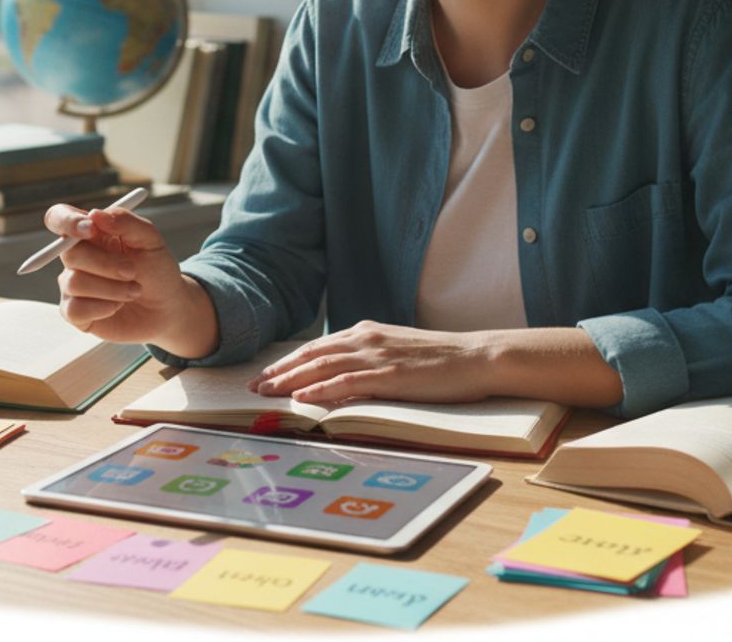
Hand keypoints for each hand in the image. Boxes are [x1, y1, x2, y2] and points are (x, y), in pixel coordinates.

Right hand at [44, 203, 214, 353]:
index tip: (91, 228)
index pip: (59, 218)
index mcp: (90, 233)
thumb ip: (126, 222)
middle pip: (68, 252)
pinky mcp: (75, 312)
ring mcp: (73, 285)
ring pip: (74, 282)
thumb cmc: (156, 270)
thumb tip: (95, 214)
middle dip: (104, 263)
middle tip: (131, 271)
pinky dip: (103, 308)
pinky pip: (75, 309)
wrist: (167, 308)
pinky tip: (117, 306)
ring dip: (112, 288)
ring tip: (134, 290)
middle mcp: (77, 257)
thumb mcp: (150, 240)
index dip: (67, 221)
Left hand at [247, 321, 496, 404]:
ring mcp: (377, 355)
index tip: (267, 376)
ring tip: (267, 394)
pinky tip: (303, 399)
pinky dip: (321, 390)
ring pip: (323, 366)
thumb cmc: (441, 360)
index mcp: (367, 332)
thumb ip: (370, 360)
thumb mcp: (398, 352)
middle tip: (254, 387)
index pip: (318, 347)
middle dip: (280, 372)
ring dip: (291, 381)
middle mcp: (366, 338)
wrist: (477, 356)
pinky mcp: (390, 375)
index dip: (289, 362)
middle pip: (312, 355)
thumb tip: (344, 376)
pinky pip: (348, 382)